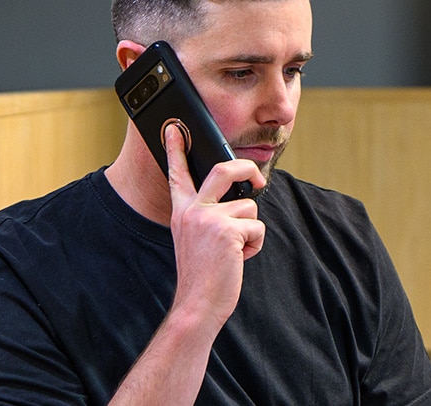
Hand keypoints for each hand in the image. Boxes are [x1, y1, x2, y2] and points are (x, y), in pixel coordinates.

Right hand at [163, 124, 266, 328]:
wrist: (198, 303)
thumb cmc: (203, 274)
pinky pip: (257, 227)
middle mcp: (193, 211)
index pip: (178, 173)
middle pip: (224, 170)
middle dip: (247, 168)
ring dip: (250, 230)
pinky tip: (239, 259)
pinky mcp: (228, 231)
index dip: (175, 148)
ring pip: (249, 207)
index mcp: (182, 211)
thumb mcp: (195, 239)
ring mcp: (209, 219)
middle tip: (257, 179)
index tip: (174, 127)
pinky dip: (255, 245)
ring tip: (235, 252)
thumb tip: (241, 198)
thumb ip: (208, 216)